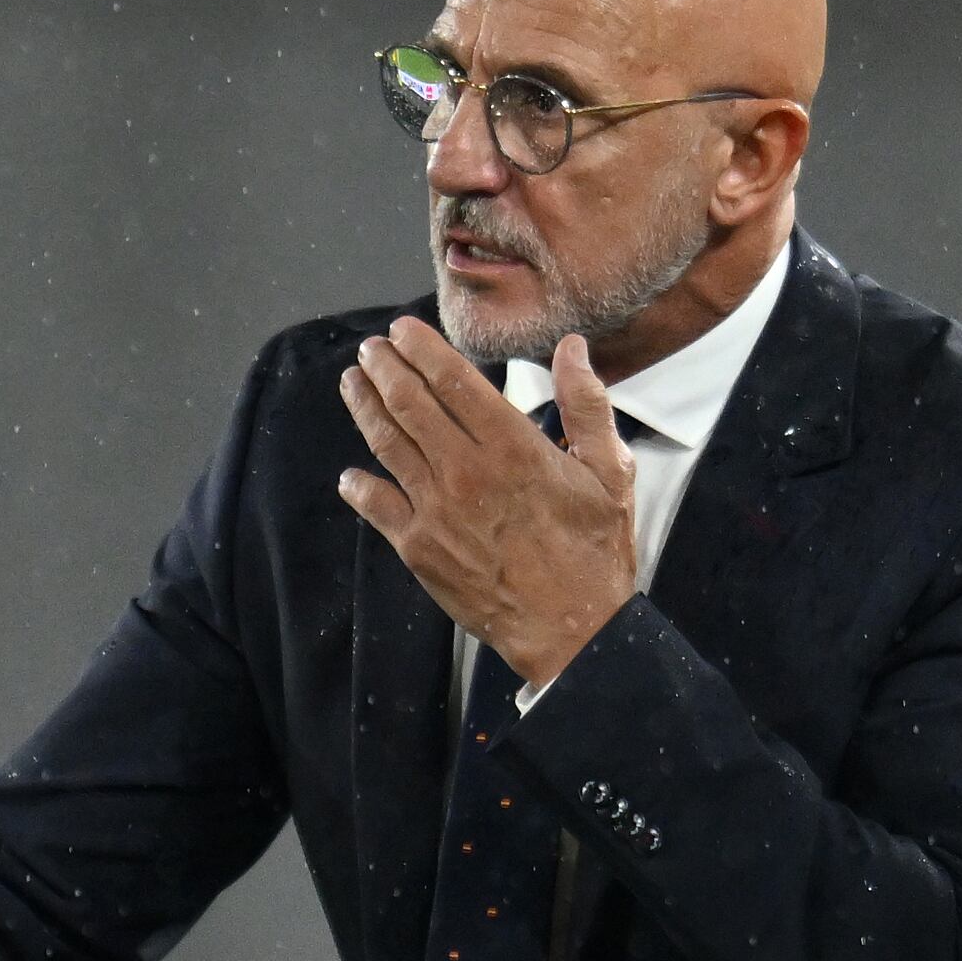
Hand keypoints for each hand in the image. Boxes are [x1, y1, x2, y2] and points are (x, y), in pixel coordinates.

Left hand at [337, 322, 639, 689]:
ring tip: (353, 383)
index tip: (402, 331)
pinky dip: (359, 484)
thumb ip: (587, 405)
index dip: (421, 349)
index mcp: (512, 446)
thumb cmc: (594, 553)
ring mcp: (436, 510)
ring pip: (387, 444)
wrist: (571, 629)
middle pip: (410, 403)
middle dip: (384, 369)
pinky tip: (352, 473)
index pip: (453, 379)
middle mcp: (466, 471)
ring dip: (365, 408)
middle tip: (371, 350)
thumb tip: (572, 348)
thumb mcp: (610, 473)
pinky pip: (377, 505)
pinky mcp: (418, 548)